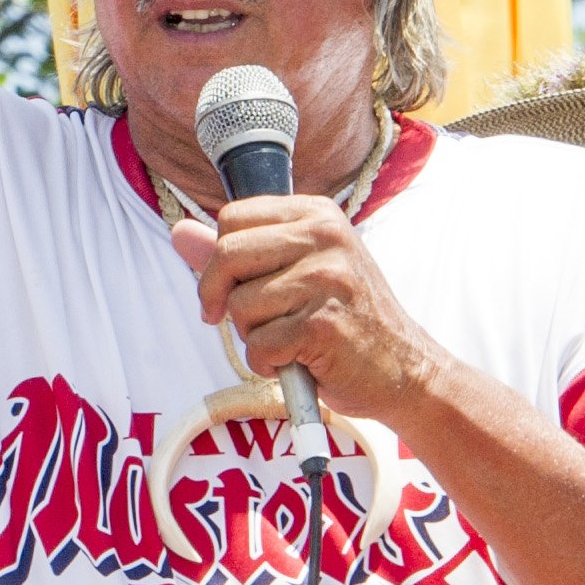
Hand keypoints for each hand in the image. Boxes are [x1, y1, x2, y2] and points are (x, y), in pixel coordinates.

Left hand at [171, 195, 445, 429]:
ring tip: (290, 339)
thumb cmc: (344, 321)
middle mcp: (325, 236)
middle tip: (252, 323)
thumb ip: (237, 254)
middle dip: (224, 298)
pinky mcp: (323, 323)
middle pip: (226, 254)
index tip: (229, 290)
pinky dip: (268, 364)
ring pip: (240, 305)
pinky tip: (298, 360)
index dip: (218, 260)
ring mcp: (327, 278)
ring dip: (253, 336)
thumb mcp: (295, 273)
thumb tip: (179, 231)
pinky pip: (259, 344)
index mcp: (317, 214)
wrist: (405, 370)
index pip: (231, 218)